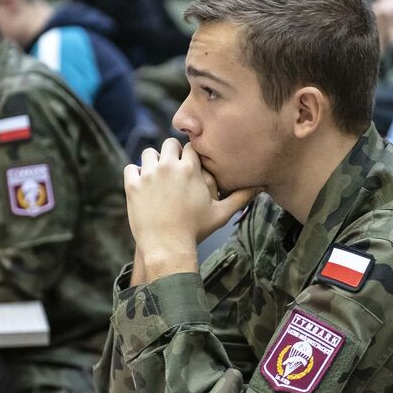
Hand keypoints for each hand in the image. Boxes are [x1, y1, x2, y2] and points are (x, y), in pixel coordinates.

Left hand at [123, 139, 258, 281]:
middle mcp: (169, 166)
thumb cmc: (196, 231)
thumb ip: (241, 197)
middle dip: (171, 154)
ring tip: (156, 178)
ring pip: (148, 153)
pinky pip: (130, 168)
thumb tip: (261, 186)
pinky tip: (142, 186)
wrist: (168, 247)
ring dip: (152, 162)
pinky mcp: (132, 185)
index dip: (189, 155)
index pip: (189, 147)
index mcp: (190, 168)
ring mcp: (148, 174)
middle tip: (172, 170)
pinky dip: (135, 175)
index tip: (188, 165)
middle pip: (168, 144)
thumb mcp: (222, 213)